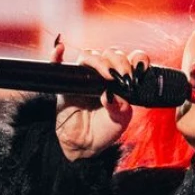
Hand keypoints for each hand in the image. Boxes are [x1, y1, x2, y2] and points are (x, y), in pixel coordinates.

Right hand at [52, 34, 149, 161]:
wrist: (86, 145)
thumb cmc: (105, 130)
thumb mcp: (120, 120)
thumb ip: (120, 107)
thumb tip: (110, 94)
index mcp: (120, 79)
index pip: (129, 59)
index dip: (135, 59)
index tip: (138, 71)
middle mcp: (103, 74)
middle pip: (109, 54)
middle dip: (118, 61)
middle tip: (122, 76)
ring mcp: (83, 76)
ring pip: (88, 56)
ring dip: (98, 60)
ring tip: (106, 74)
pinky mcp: (65, 83)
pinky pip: (58, 66)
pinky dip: (56, 56)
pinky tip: (60, 49)